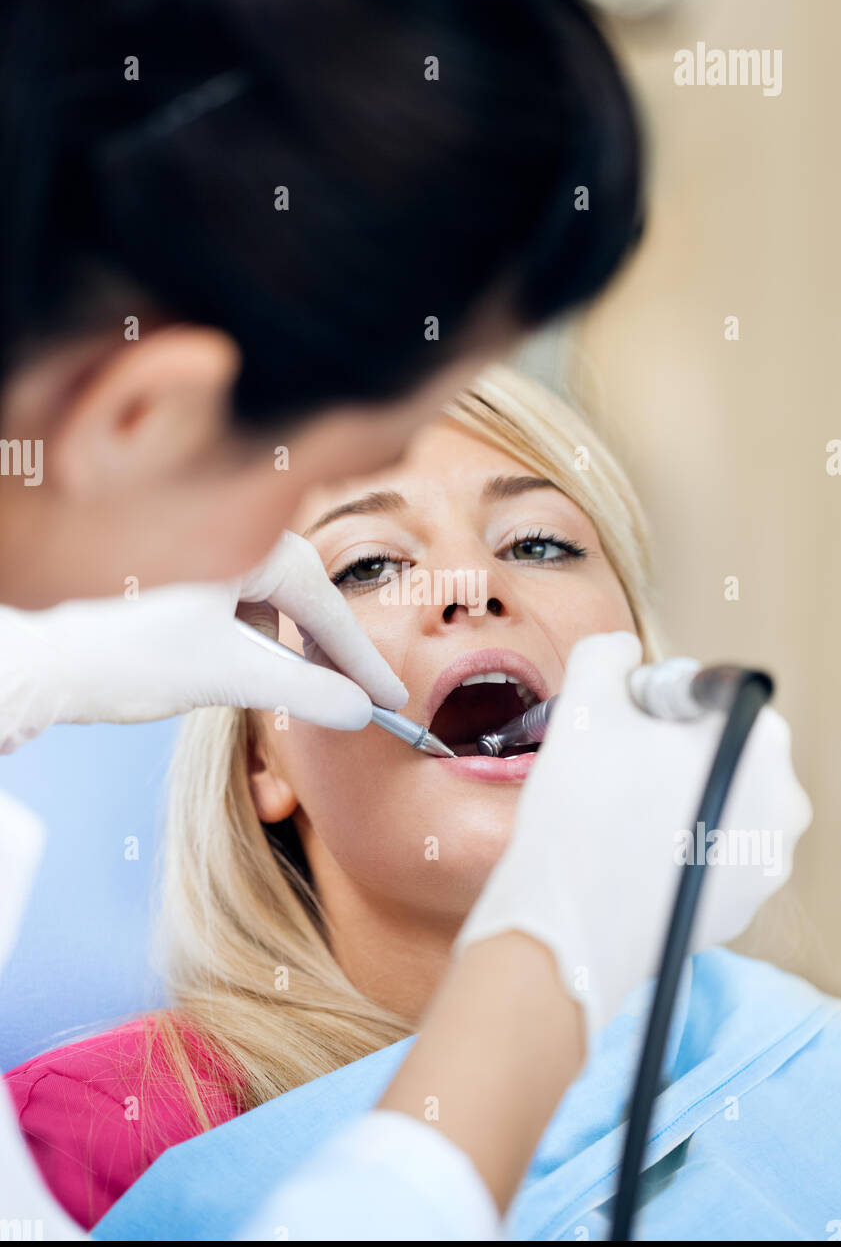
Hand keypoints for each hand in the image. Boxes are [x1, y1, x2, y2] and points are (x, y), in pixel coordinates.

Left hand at [0, 532, 407, 750]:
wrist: (42, 661)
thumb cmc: (127, 656)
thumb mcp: (230, 676)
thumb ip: (306, 691)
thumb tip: (362, 709)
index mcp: (245, 543)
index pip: (327, 603)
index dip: (364, 659)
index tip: (393, 699)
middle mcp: (227, 537)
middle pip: (303, 595)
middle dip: (331, 651)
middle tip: (362, 699)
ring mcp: (201, 557)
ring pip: (269, 601)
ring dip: (289, 646)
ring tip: (301, 693)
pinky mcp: (179, 578)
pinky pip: (238, 604)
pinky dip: (254, 639)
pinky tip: (248, 672)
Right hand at [455, 631, 811, 1037]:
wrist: (568, 924)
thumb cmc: (580, 812)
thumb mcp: (585, 700)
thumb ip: (609, 654)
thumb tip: (622, 657)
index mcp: (758, 740)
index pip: (708, 699)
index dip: (656, 709)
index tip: (623, 732)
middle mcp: (783, 803)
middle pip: (718, 752)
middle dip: (669, 756)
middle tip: (615, 775)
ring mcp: (769, 863)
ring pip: (714, 805)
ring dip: (672, 802)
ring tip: (618, 820)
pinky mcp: (743, 907)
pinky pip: (709, 857)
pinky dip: (676, 851)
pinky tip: (630, 858)